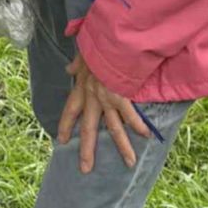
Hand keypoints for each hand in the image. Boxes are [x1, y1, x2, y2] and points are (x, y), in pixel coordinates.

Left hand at [57, 53, 150, 172]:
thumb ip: (76, 64)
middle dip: (87, 151)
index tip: (61, 140)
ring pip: (113, 129)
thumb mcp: (81, 53)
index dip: (65, 125)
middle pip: (88, 129)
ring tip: (129, 164)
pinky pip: (130, 115)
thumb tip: (69, 68)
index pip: (70, 110)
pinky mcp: (121, 95)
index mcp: (81, 87)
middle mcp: (92, 97)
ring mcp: (106, 99)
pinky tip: (146, 136)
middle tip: (85, 169)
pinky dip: (138, 125)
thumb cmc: (95, 42)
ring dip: (122, 147)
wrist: (106, 37)